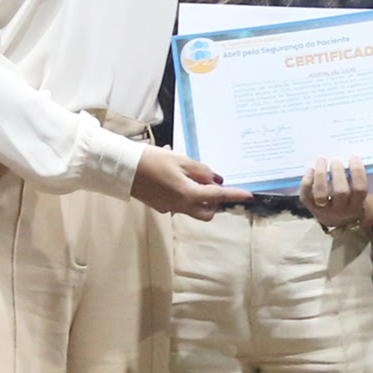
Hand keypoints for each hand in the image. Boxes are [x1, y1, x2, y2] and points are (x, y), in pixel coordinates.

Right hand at [132, 146, 251, 220]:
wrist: (123, 168)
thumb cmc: (152, 160)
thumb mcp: (181, 160)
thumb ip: (201, 172)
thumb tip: (216, 181)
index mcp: (188, 194)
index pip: (218, 196)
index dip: (235, 195)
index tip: (249, 196)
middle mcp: (180, 206)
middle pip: (207, 212)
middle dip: (214, 202)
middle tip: (210, 184)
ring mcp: (169, 208)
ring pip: (193, 209)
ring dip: (199, 199)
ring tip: (191, 177)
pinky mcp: (160, 206)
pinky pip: (179, 204)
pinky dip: (184, 194)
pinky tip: (174, 178)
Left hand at [300, 156, 369, 230]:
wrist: (336, 220)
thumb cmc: (349, 200)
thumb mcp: (356, 195)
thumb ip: (355, 180)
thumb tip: (348, 157)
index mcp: (356, 205)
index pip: (360, 189)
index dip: (357, 172)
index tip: (353, 157)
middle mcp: (341, 210)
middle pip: (340, 192)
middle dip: (338, 172)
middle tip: (335, 160)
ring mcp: (324, 210)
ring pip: (321, 195)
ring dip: (321, 175)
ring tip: (322, 160)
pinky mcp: (310, 208)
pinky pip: (306, 196)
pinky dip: (307, 182)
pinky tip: (310, 169)